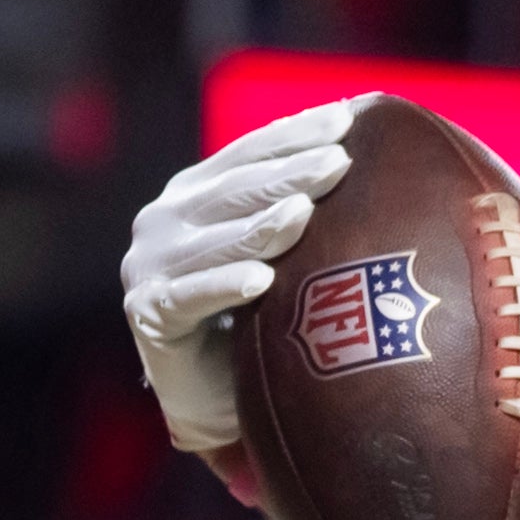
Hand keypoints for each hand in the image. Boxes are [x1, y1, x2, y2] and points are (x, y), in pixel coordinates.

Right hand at [117, 97, 364, 453]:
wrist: (211, 400)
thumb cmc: (257, 322)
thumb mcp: (280, 256)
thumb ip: (301, 211)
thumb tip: (371, 163)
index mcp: (195, 194)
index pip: (250, 155)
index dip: (295, 135)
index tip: (346, 119)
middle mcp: (165, 220)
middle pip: (238, 190)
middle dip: (291, 173)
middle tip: (340, 160)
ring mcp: (150, 264)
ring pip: (218, 240)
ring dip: (262, 226)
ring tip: (304, 212)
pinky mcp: (149, 312)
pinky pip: (192, 297)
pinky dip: (224, 287)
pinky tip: (260, 281)